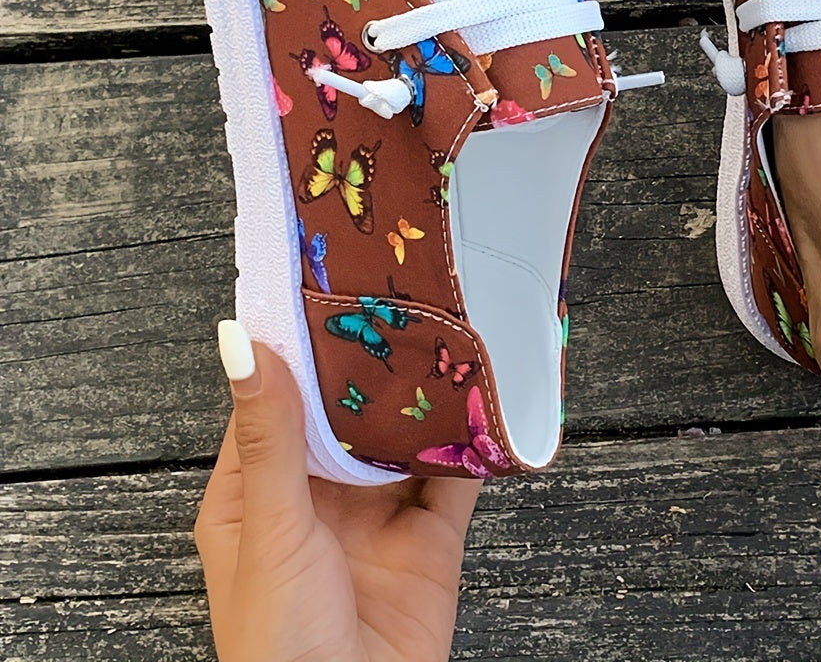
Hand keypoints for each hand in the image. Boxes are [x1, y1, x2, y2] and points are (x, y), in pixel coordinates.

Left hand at [195, 322, 480, 661]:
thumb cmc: (277, 647)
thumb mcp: (269, 528)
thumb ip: (270, 436)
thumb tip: (241, 343)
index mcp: (258, 494)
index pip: (278, 402)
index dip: (299, 350)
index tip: (325, 291)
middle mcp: (318, 498)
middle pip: (348, 415)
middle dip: (373, 366)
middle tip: (401, 299)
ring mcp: (376, 517)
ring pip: (404, 438)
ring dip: (423, 398)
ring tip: (445, 336)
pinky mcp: (429, 539)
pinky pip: (455, 479)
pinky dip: (472, 442)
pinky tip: (483, 403)